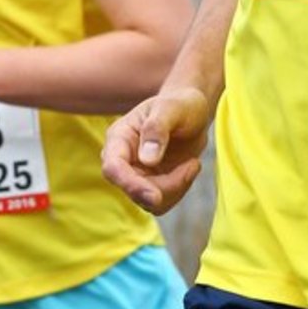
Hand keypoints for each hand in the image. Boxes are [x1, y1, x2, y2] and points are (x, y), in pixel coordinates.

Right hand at [101, 86, 210, 214]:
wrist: (192, 113)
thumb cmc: (179, 105)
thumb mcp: (171, 109)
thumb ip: (156, 129)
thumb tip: (147, 160)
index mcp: (119, 137)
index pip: (113, 167)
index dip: (130, 185)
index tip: (154, 196)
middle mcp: (123, 159)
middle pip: (132, 190)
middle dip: (165, 187)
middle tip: (194, 164)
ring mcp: (136, 175)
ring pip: (149, 201)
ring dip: (177, 187)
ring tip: (193, 162)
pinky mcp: (151, 186)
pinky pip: (162, 203)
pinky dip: (181, 189)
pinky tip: (190, 167)